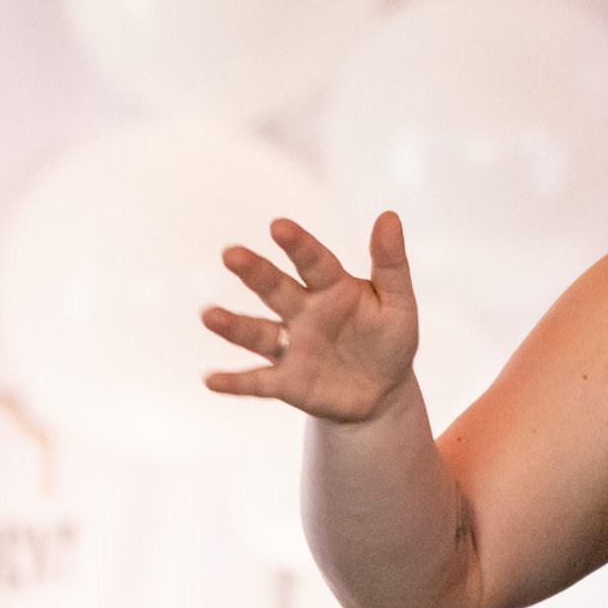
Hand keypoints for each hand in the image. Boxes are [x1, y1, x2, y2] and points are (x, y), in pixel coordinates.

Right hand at [202, 212, 419, 421]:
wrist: (381, 392)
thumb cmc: (389, 339)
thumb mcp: (399, 303)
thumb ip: (391, 264)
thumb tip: (389, 215)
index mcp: (332, 287)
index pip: (314, 261)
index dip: (298, 245)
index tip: (279, 225)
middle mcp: (303, 311)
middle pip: (276, 288)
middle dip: (254, 272)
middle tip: (231, 254)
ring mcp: (291, 346)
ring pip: (258, 333)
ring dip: (233, 325)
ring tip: (209, 315)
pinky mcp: (286, 381)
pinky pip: (257, 381)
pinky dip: (235, 382)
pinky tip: (211, 380)